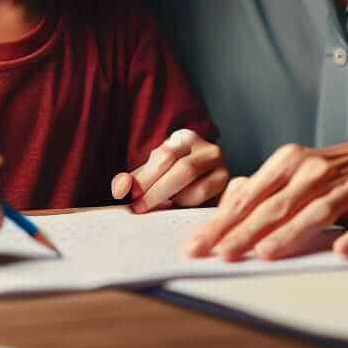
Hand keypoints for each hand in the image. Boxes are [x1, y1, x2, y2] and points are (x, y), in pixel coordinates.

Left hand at [110, 129, 228, 212]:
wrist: (204, 182)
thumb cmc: (173, 176)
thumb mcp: (153, 172)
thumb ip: (136, 179)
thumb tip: (119, 188)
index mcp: (186, 138)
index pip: (165, 156)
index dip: (146, 177)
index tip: (131, 194)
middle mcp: (208, 149)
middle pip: (184, 170)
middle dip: (158, 191)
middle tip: (140, 207)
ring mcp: (222, 168)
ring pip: (199, 188)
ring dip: (175, 201)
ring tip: (159, 208)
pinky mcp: (228, 189)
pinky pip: (209, 201)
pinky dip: (190, 206)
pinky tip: (177, 209)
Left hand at [185, 124, 347, 260]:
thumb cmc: (336, 167)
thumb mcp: (298, 167)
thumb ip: (267, 187)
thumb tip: (227, 210)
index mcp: (290, 161)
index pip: (249, 196)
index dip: (222, 221)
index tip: (197, 244)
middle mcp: (315, 171)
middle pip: (275, 205)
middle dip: (243, 232)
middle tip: (217, 255)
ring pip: (315, 211)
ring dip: (290, 233)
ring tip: (265, 253)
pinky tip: (343, 249)